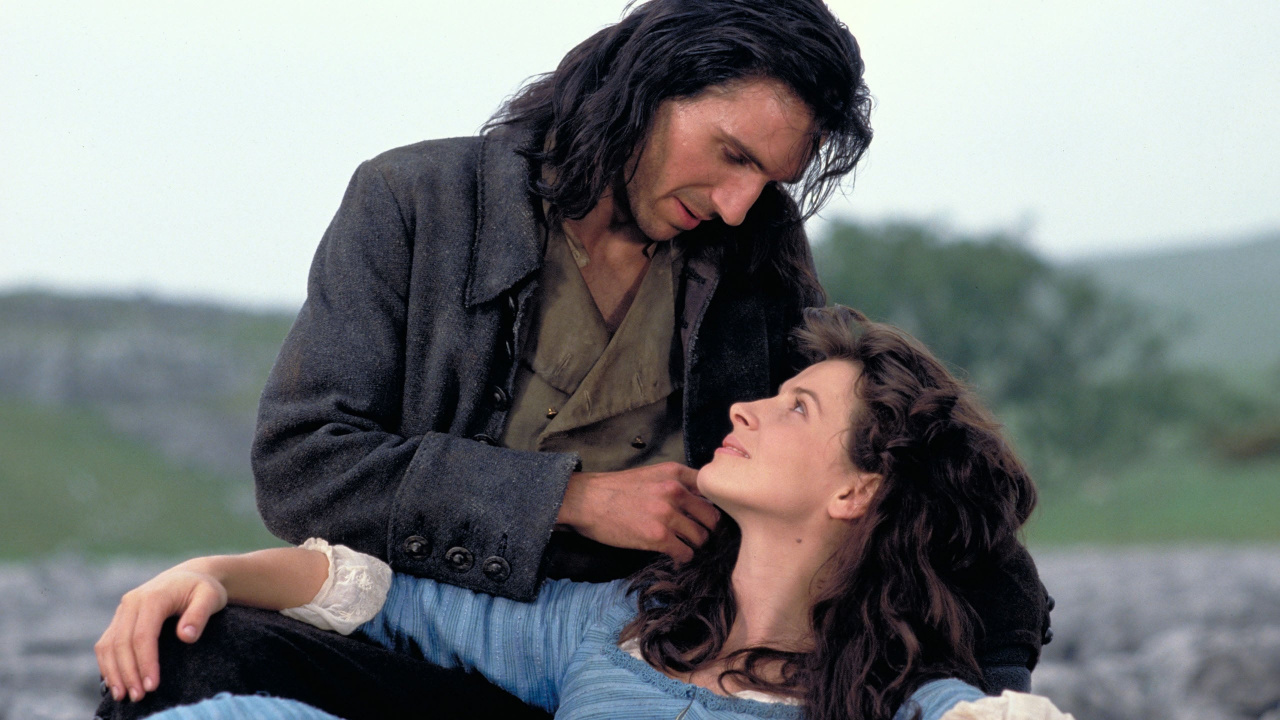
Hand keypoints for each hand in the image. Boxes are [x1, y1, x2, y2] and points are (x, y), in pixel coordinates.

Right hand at [94, 562, 227, 703]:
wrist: (191, 576)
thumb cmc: (203, 589)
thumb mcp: (211, 597)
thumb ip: (200, 614)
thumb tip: (186, 636)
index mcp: (153, 596)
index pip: (143, 635)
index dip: (145, 662)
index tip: (153, 685)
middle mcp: (132, 602)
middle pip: (122, 643)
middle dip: (128, 673)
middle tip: (139, 697)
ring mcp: (123, 610)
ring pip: (108, 645)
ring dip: (114, 672)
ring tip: (124, 696)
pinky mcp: (119, 619)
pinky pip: (106, 643)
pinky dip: (108, 664)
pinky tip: (116, 682)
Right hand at [557, 462, 719, 561]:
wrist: (586, 500)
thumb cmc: (616, 490)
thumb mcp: (651, 475)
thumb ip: (676, 483)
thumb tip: (699, 501)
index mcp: (675, 473)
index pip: (712, 491)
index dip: (712, 507)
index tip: (706, 518)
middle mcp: (676, 491)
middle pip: (713, 517)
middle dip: (708, 529)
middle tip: (698, 537)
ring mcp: (668, 514)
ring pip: (701, 537)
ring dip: (694, 545)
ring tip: (683, 546)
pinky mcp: (658, 536)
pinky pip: (685, 553)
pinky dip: (682, 558)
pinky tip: (674, 556)